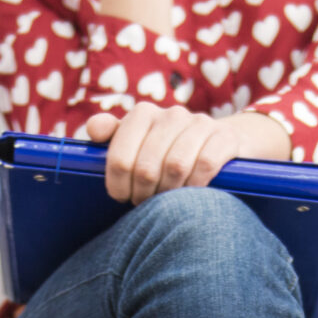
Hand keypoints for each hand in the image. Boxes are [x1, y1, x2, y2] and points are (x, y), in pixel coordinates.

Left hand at [83, 107, 290, 204]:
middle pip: (145, 168)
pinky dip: (195, 186)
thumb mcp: (138, 140)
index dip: (118, 186)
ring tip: (167, 202)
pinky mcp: (224, 137)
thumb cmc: (167, 149)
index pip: (119, 158)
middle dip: (143, 194)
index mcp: (142, 114)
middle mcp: (171, 114)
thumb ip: (111, 135)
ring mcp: (200, 123)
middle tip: (145, 203)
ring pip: (174, 167)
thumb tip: (93, 130)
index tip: (123, 196)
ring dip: (168, 193)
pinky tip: (192, 194)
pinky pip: (204, 165)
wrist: (220, 142)